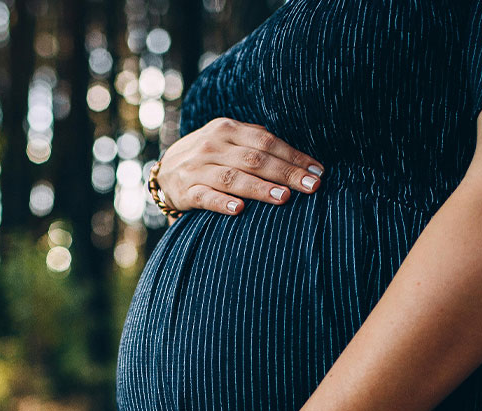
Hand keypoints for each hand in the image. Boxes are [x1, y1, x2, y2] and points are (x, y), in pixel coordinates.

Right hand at [156, 117, 324, 216]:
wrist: (164, 171)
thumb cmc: (209, 156)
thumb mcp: (228, 140)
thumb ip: (257, 143)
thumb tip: (300, 158)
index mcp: (227, 129)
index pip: (266, 142)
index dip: (294, 156)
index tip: (317, 172)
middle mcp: (212, 146)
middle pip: (254, 159)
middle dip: (286, 173)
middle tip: (311, 187)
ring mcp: (197, 168)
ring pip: (232, 178)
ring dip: (260, 188)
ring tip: (284, 197)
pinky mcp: (185, 191)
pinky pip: (205, 197)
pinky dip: (222, 203)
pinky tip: (240, 210)